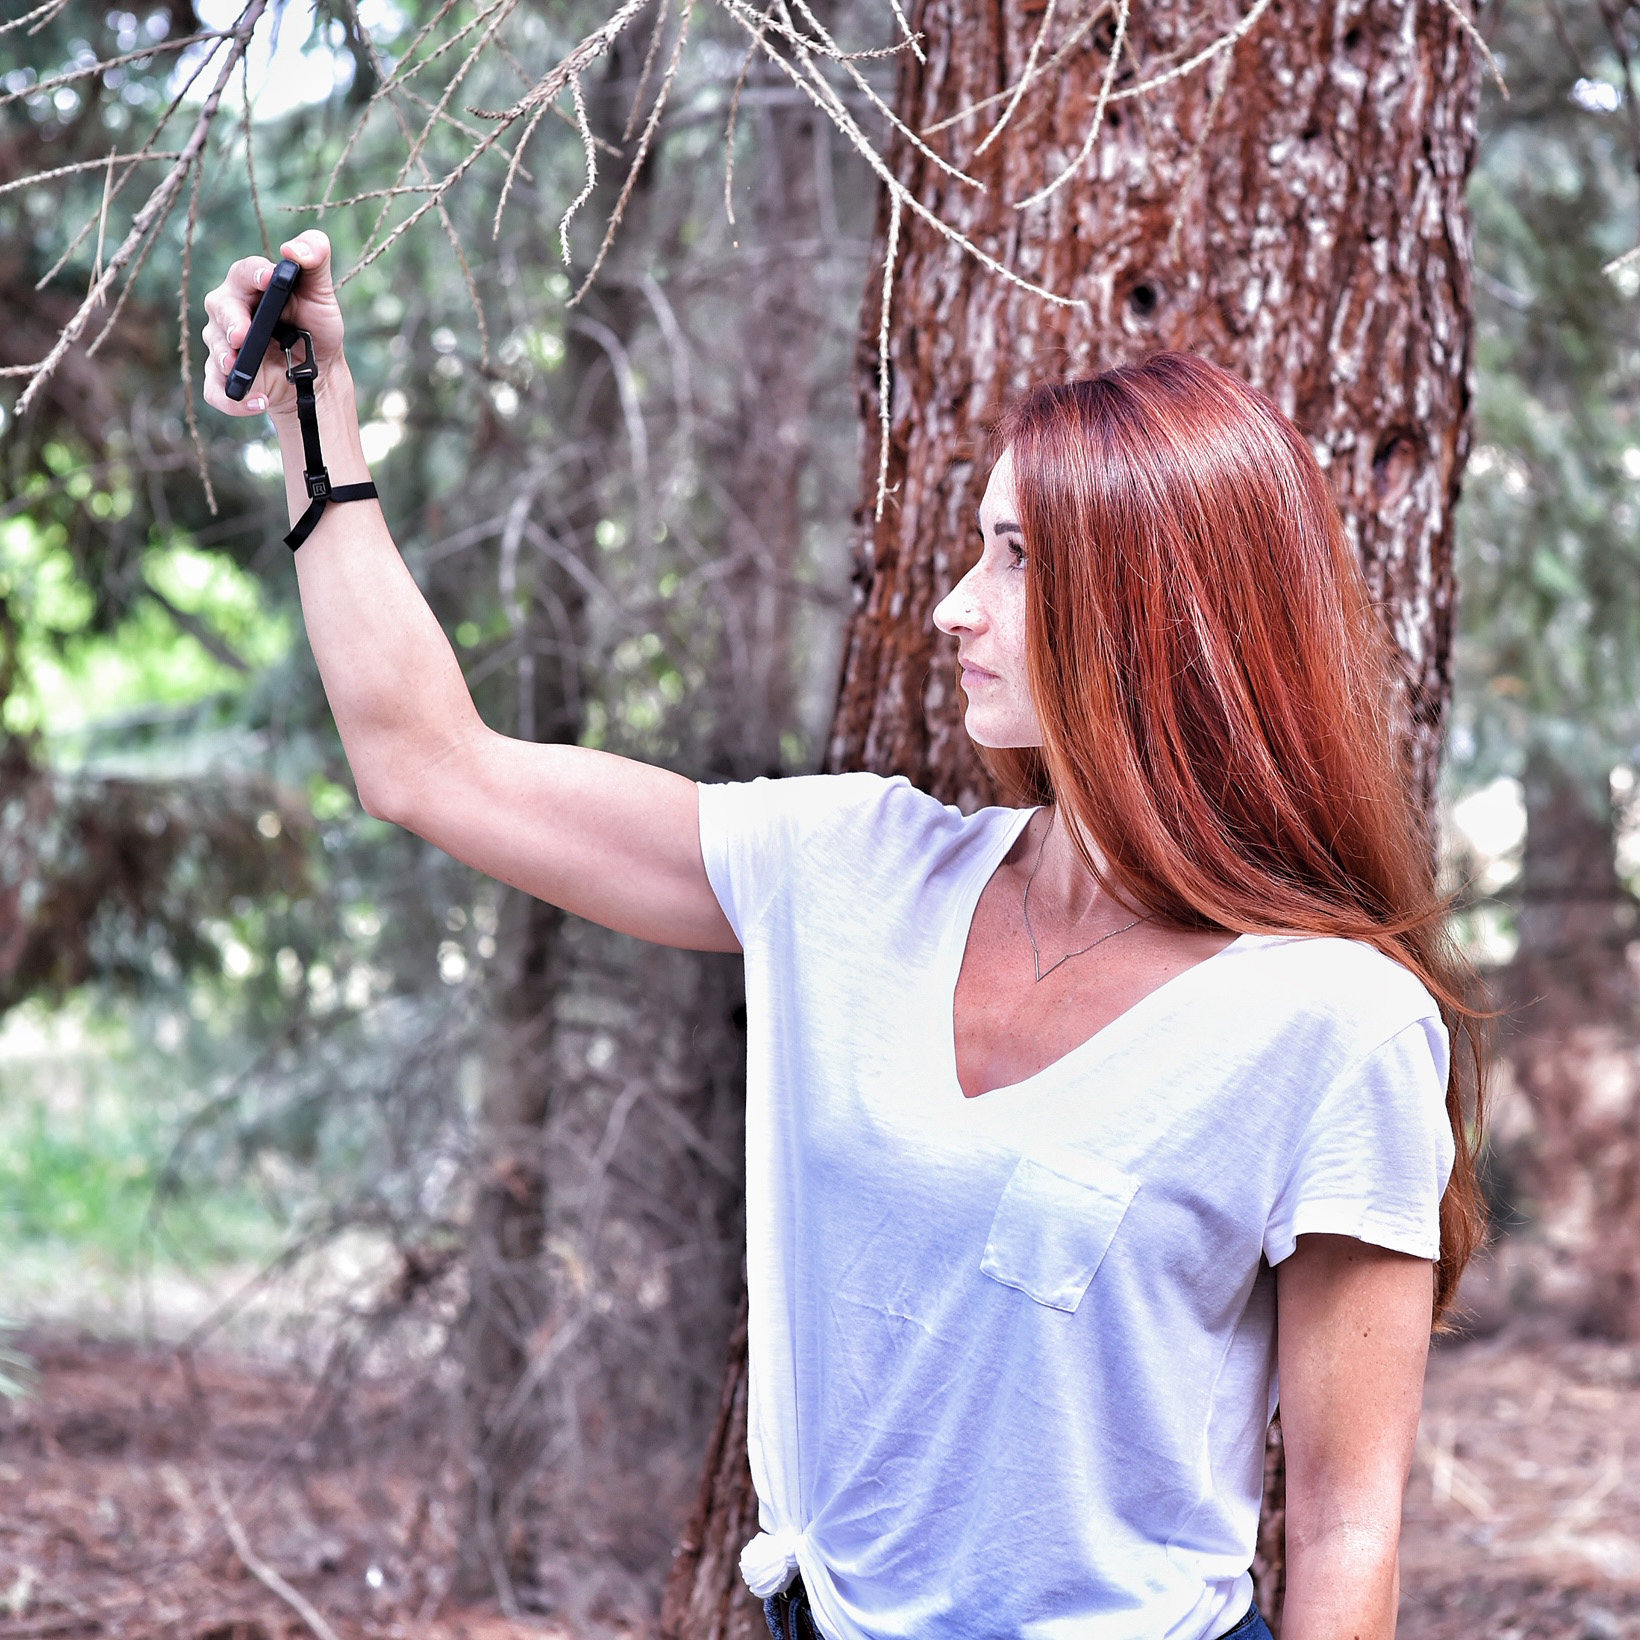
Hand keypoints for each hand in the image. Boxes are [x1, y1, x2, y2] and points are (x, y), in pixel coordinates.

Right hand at [200, 228, 349, 422]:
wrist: (318, 372)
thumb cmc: (314, 326)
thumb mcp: (321, 295)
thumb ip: (315, 260)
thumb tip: (295, 250)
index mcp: (250, 285)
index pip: (245, 272)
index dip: (255, 273)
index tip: (269, 278)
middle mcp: (229, 311)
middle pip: (219, 308)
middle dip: (230, 321)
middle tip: (241, 334)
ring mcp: (223, 345)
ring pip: (214, 348)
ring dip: (226, 360)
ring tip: (239, 369)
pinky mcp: (225, 377)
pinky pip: (218, 390)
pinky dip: (233, 400)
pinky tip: (258, 402)